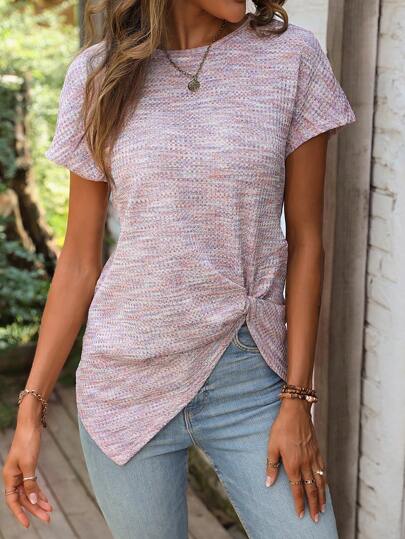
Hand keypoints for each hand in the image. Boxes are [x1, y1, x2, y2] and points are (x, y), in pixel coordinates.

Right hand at [2, 422, 52, 527]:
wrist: (30, 425)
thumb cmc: (27, 442)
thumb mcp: (29, 464)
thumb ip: (30, 483)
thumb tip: (34, 500)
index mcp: (9, 477)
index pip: (13, 501)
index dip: (20, 514)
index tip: (27, 525)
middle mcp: (13, 477)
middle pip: (24, 498)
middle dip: (35, 509)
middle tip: (48, 519)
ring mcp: (21, 473)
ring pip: (29, 492)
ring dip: (39, 501)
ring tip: (50, 511)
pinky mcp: (28, 468)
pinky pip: (33, 484)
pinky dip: (40, 492)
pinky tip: (46, 499)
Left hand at [265, 398, 326, 522]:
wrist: (296, 412)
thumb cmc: (281, 428)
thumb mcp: (271, 446)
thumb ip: (271, 466)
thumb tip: (268, 483)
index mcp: (293, 464)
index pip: (297, 489)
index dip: (299, 503)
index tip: (301, 515)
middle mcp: (305, 463)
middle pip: (311, 489)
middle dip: (313, 505)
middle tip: (315, 519)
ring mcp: (313, 457)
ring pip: (320, 482)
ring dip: (321, 497)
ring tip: (322, 509)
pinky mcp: (318, 451)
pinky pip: (323, 470)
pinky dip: (324, 482)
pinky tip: (324, 487)